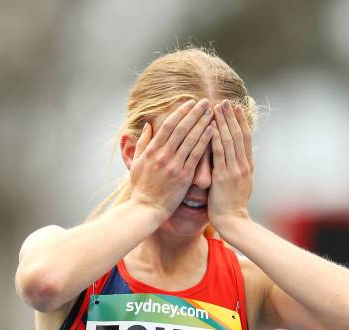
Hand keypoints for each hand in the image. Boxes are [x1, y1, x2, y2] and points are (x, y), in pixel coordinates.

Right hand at [129, 99, 212, 221]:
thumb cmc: (141, 188)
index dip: (180, 112)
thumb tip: (148, 126)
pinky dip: (204, 141)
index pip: (168, 126)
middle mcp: (163, 155)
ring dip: (202, 123)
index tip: (190, 103)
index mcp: (152, 151)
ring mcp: (174, 165)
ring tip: (212, 112)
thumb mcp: (136, 163)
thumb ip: (142, 143)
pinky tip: (212, 130)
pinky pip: (196, 155)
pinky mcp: (183, 177)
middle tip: (205, 101)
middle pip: (181, 128)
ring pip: (190, 139)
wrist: (146, 209)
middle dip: (194, 113)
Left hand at [208, 100, 253, 234]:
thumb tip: (232, 163)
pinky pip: (220, 153)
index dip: (240, 122)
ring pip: (230, 140)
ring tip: (218, 106)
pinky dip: (216, 138)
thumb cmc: (232, 208)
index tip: (235, 108)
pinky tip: (211, 126)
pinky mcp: (224, 177)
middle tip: (226, 100)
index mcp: (247, 167)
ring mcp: (234, 170)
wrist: (234, 222)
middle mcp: (243, 165)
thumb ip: (236, 172)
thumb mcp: (239, 187)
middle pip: (238, 135)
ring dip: (223, 122)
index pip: (244, 139)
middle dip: (232, 116)